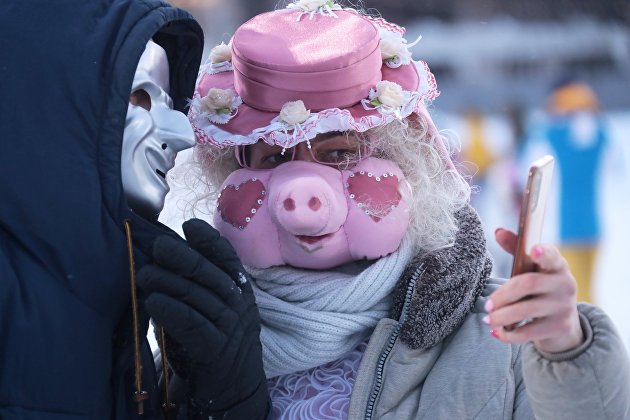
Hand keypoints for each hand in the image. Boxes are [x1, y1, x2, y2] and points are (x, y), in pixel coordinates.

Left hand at [136, 219, 267, 415]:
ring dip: (169, 282)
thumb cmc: (213, 343)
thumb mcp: (208, 311)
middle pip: (209, 273)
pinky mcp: (216, 349)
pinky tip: (153, 302)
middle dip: (182, 257)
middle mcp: (238, 304)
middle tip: (157, 247)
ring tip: (144, 275)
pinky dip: (171, 310)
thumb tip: (155, 265)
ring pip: (198, 296)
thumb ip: (190, 289)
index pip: (227, 258)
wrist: (233, 388)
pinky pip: (192, 323)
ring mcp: (230, 327)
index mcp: (239, 290)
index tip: (188, 226)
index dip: (208, 240)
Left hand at [485, 228, 583, 352]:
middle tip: (486, 305)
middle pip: (528, 284)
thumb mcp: (531, 269)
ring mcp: (563, 306)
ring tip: (487, 319)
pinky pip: (529, 332)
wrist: (562, 324)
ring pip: (527, 310)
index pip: (551, 256)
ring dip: (502, 316)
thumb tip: (498, 231)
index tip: (534, 249)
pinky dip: (509, 334)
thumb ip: (516, 250)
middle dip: (503, 295)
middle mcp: (564, 284)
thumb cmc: (540, 289)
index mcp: (557, 265)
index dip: (543, 252)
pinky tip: (496, 332)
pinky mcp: (559, 327)